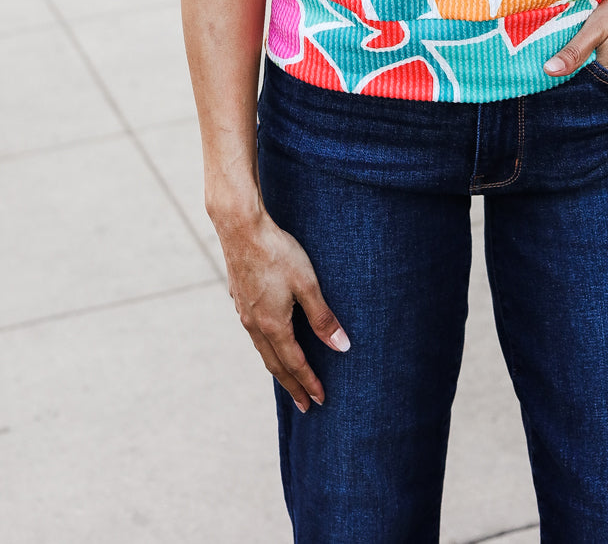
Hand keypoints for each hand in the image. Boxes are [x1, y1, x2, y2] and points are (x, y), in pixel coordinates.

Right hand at [213, 204, 349, 412]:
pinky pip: (255, 334)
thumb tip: (341, 347)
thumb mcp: (308, 284)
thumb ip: (323, 318)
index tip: (320, 400)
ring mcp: (244, 313)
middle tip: (304, 405)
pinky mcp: (239, 299)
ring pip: (262, 350)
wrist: (240, 228)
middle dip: (292, 386)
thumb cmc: (278, 253)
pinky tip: (270, 341)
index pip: (295, 364)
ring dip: (278, 368)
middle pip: (275, 365)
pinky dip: (266, 348)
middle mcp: (255, 325)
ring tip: (288, 379)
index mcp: (273, 326)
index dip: (309, 383)